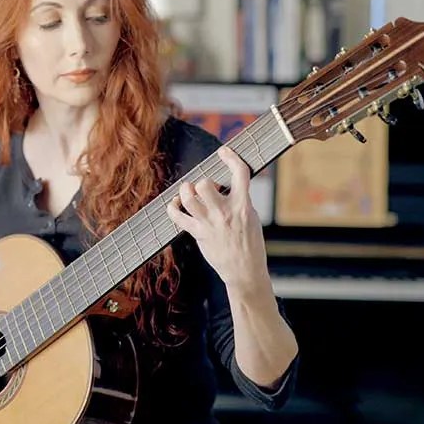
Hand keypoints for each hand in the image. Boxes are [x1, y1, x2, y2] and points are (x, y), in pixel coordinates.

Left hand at [166, 146, 269, 295]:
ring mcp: (210, 223)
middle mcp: (225, 212)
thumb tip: (225, 188)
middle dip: (203, 182)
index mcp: (243, 205)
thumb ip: (238, 201)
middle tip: (207, 190)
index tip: (224, 152)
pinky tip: (175, 205)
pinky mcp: (198, 233)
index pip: (240, 173)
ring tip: (189, 193)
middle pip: (205, 184)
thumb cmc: (250, 245)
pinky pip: (177, 216)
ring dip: (186, 191)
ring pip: (189, 197)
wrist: (245, 271)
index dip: (231, 157)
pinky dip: (172, 207)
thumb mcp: (251, 218)